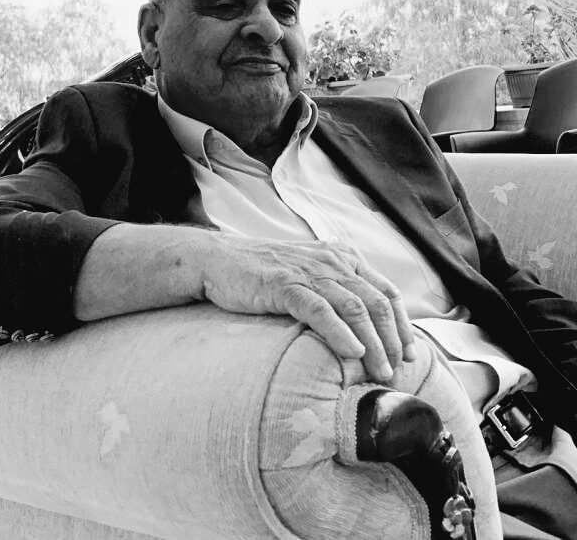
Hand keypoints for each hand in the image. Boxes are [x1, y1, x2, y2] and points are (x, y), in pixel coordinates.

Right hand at [199, 234, 416, 381]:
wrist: (219, 260)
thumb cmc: (263, 274)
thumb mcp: (309, 274)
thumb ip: (335, 290)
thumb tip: (362, 329)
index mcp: (342, 257)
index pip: (386, 291)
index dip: (402, 324)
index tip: (411, 355)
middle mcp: (332, 261)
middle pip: (377, 301)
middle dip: (392, 341)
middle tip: (397, 372)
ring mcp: (309, 272)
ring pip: (355, 308)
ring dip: (373, 344)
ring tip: (380, 372)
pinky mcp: (285, 285)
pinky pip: (321, 310)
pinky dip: (341, 333)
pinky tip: (352, 353)